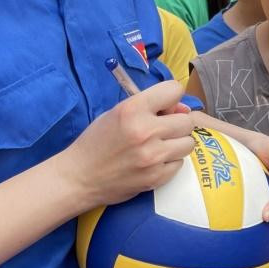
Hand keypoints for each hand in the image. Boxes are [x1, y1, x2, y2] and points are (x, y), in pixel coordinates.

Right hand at [58, 80, 195, 211]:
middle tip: (162, 129)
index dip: (171, 97)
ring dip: (177, 143)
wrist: (80, 177)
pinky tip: (154, 162)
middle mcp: (146, 131)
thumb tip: (182, 109)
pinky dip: (170, 162)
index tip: (164, 106)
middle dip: (176, 123)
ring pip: (188, 143)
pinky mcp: (156, 177)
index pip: (175, 90)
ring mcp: (153, 156)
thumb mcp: (117, 113)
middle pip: (186, 120)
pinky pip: (180, 163)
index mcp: (133, 109)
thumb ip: (149, 107)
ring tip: (160, 146)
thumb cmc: (97, 141)